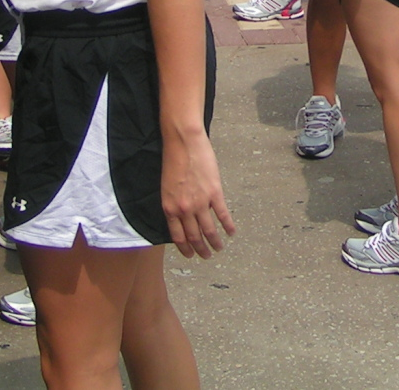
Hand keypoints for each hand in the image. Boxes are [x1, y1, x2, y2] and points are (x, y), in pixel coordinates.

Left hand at [161, 131, 235, 258]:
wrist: (183, 143)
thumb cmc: (173, 159)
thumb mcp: (166, 187)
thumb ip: (174, 203)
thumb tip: (183, 216)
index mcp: (170, 208)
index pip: (178, 236)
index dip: (185, 248)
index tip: (190, 254)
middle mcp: (184, 209)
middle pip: (194, 236)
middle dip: (201, 249)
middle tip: (206, 256)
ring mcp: (200, 202)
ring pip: (209, 230)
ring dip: (215, 242)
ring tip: (219, 248)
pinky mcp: (214, 193)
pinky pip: (222, 215)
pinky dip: (228, 226)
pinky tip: (231, 232)